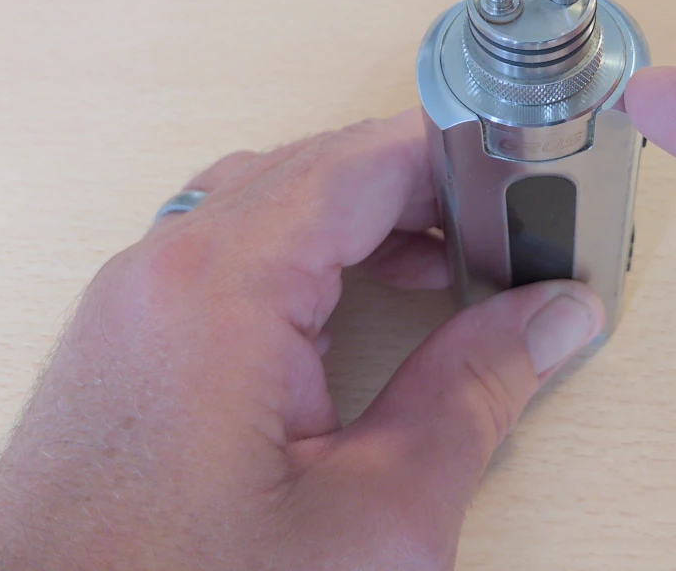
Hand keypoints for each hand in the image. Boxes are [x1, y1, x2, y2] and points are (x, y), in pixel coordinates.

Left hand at [0, 111, 602, 570]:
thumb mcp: (371, 519)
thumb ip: (472, 398)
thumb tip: (551, 318)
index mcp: (220, 286)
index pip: (359, 163)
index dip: (452, 156)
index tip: (520, 169)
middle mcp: (161, 269)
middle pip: (313, 170)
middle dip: (415, 187)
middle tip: (499, 226)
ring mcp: (132, 300)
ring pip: (267, 200)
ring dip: (359, 216)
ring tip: (445, 262)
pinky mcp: (124, 337)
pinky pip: (224, 246)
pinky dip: (302, 251)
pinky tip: (350, 298)